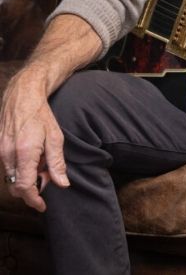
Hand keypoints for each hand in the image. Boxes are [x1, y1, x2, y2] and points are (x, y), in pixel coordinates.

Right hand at [0, 66, 69, 211]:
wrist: (22, 97)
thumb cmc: (42, 116)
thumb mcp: (56, 138)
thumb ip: (57, 163)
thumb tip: (62, 184)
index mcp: (24, 153)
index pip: (25, 187)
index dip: (34, 200)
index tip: (42, 206)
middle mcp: (8, 155)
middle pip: (15, 186)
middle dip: (31, 191)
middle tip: (47, 183)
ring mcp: (1, 151)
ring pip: (11, 178)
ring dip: (26, 180)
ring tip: (42, 168)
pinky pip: (8, 168)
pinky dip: (20, 171)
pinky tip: (33, 160)